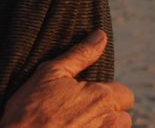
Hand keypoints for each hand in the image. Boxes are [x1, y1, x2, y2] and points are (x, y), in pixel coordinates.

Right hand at [0, 30, 133, 126]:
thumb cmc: (30, 109)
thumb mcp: (51, 73)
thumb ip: (80, 54)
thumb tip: (100, 36)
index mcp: (102, 98)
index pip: (125, 94)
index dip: (107, 92)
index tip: (87, 94)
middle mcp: (109, 124)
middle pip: (123, 118)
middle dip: (108, 113)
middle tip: (80, 111)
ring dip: (101, 127)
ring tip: (76, 124)